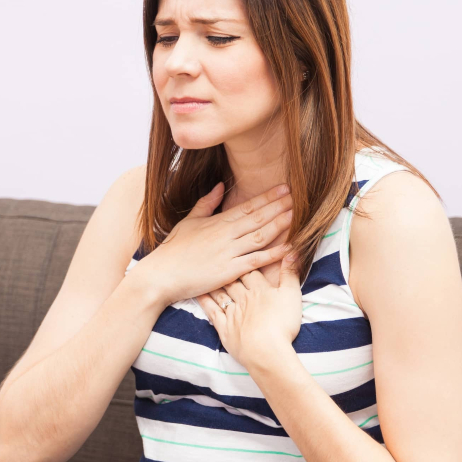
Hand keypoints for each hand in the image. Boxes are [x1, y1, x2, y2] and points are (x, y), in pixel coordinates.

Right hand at [128, 182, 293, 306]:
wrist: (161, 275)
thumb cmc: (173, 250)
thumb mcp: (189, 221)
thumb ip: (206, 203)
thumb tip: (220, 186)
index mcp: (218, 222)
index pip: (248, 206)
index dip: (268, 197)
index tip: (284, 188)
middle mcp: (227, 234)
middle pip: (259, 218)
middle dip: (280, 207)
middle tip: (300, 196)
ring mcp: (229, 252)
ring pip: (261, 236)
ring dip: (281, 225)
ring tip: (298, 215)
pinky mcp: (230, 271)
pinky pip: (256, 261)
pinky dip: (274, 254)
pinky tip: (289, 248)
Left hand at [196, 252, 301, 367]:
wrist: (267, 352)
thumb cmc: (283, 324)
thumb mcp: (292, 295)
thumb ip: (290, 273)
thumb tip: (291, 251)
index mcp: (260, 290)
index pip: (250, 271)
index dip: (246, 262)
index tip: (240, 254)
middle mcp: (243, 298)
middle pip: (233, 280)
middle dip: (227, 270)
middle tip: (218, 260)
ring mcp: (232, 313)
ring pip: (221, 293)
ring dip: (214, 283)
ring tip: (206, 273)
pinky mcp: (225, 329)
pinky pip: (212, 312)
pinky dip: (205, 301)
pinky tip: (199, 294)